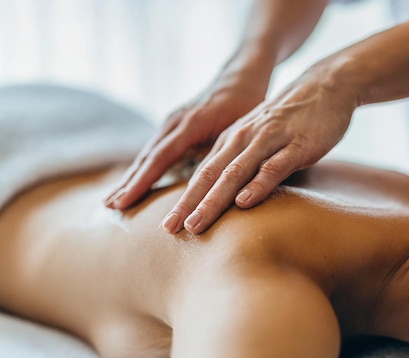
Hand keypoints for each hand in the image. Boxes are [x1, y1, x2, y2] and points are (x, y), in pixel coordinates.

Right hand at [104, 73, 266, 211]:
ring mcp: (172, 122)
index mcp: (190, 123)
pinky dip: (142, 167)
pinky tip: (132, 183)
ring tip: (111, 200)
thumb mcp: (237, 128)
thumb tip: (210, 184)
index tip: (123, 202)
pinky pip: (154, 149)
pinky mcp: (173, 125)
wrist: (240, 78)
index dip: (141, 182)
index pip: (160, 158)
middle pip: (146, 157)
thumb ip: (220, 153)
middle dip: (127, 183)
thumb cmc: (244, 104)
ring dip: (129, 177)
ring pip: (147, 154)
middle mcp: (175, 122)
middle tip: (108, 207)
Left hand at [159, 64, 357, 233]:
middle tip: (170, 229)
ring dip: (213, 200)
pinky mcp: (296, 145)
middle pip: (210, 175)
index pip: (202, 174)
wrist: (326, 85)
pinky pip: (274, 167)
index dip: (183, 200)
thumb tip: (229, 194)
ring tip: (196, 223)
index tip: (168, 225)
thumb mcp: (260, 137)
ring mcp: (269, 141)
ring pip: (235, 173)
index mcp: (233, 140)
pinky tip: (244, 203)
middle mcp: (244, 139)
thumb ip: (244, 161)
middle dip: (188, 204)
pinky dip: (257, 185)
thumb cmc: (292, 118)